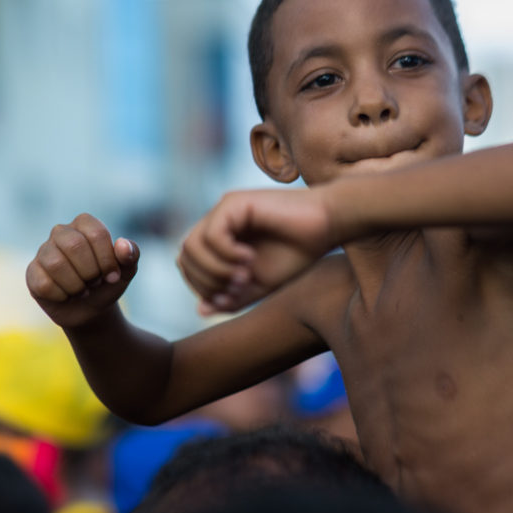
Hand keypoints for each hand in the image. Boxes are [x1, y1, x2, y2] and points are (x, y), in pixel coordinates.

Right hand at [26, 214, 139, 328]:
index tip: (112, 276)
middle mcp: (61, 232)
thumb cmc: (107, 282)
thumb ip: (131, 255)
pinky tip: (66, 296)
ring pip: (56, 264)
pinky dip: (62, 296)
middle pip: (74, 246)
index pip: (96, 233)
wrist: (91, 309)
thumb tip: (122, 244)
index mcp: (84, 224)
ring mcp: (44, 251)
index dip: (107, 259)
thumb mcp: (126, 270)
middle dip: (90, 272)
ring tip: (82, 290)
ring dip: (76, 285)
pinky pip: (44, 283)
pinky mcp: (32, 272)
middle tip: (95, 282)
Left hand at [178, 188, 334, 314]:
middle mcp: (217, 222)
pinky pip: (212, 235)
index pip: (190, 266)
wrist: (328, 225)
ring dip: (215, 269)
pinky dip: (226, 254)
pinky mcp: (234, 202)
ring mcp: (223, 210)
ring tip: (244, 275)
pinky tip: (249, 258)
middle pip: (184, 257)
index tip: (233, 296)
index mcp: (220, 240)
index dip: (204, 287)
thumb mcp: (260, 285)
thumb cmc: (298, 253)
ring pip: (191, 246)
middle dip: (207, 281)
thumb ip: (231, 297)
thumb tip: (200, 310)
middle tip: (240, 286)